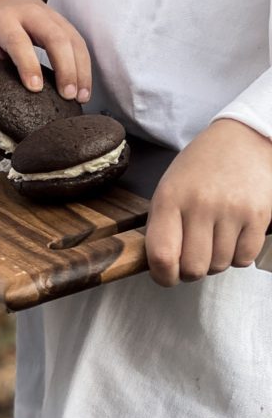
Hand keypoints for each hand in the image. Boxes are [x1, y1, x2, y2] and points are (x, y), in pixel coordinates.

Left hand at [0, 0, 91, 101]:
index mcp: (3, 20)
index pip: (18, 41)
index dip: (27, 64)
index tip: (35, 88)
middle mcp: (31, 15)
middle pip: (55, 37)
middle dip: (65, 68)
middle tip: (67, 96)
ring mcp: (52, 16)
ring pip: (73, 40)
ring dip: (81, 70)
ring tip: (81, 98)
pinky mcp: (65, 23)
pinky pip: (80, 44)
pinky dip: (84, 67)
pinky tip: (84, 89)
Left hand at [145, 119, 271, 285]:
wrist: (242, 140)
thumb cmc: (200, 166)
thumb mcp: (168, 187)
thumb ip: (162, 225)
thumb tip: (159, 265)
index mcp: (170, 198)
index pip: (162, 255)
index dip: (162, 276)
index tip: (166, 276)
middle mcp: (200, 205)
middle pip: (193, 268)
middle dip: (190, 271)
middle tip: (192, 257)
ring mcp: (231, 210)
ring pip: (219, 266)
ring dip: (214, 261)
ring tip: (213, 239)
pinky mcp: (258, 216)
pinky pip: (243, 259)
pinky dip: (237, 256)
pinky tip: (232, 237)